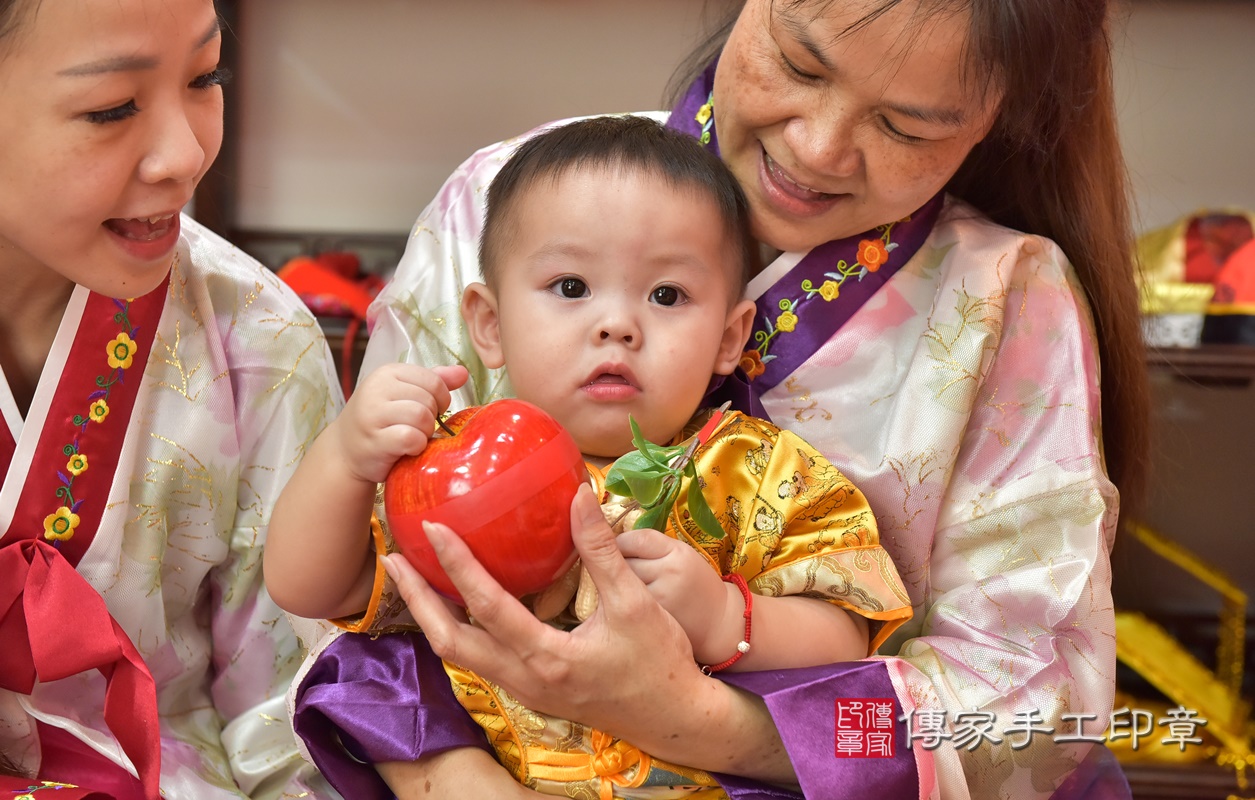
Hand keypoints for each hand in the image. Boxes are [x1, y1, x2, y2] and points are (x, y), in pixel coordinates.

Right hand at [332, 363, 467, 483]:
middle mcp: (377, 389)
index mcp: (387, 372)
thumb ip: (433, 381)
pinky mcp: (375, 440)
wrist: (346, 451)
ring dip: (425, 432)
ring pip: (421, 417)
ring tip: (414, 437)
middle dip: (432, 417)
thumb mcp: (404, 394)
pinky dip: (416, 446)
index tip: (432, 409)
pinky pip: (411, 438)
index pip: (433, 380)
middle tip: (418, 427)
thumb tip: (463, 373)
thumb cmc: (381, 420)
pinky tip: (407, 448)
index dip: (441, 398)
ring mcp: (373, 415)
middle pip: (428, 400)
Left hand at [379, 484, 797, 782]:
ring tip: (416, 579)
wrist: (674, 717)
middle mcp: (524, 679)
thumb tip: (580, 495)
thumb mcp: (635, 602)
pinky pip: (480, 659)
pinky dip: (459, 629)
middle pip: (450, 642)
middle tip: (395, 561)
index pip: (486, 607)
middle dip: (418, 601)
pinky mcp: (531, 691)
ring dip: (433, 617)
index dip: (457, 565)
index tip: (434, 529)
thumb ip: (601, 549)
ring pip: (460, 656)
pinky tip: (460, 603)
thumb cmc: (659, 662)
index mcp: (547, 657)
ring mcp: (524, 690)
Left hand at [615, 527, 733, 663]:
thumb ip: (651, 546)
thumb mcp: (682, 555)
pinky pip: (623, 604)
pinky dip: (620, 602)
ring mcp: (659, 600)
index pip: (635, 539)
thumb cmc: (696, 585)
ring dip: (614, 583)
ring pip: (619, 583)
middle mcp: (668, 575)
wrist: (717, 624)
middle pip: (623, 561)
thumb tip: (611, 539)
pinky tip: (629, 603)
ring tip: (625, 586)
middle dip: (616, 563)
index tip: (619, 547)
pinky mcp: (651, 621)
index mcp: (678, 554)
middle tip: (622, 568)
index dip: (621, 542)